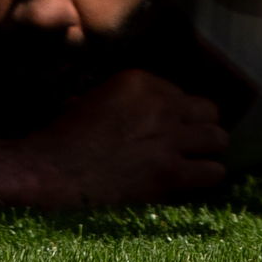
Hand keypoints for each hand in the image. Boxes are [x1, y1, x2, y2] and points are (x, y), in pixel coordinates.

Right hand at [12, 70, 228, 207]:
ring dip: (206, 151)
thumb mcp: (98, 96)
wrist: (44, 172)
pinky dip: (205, 176)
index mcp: (142, 82)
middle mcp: (161, 106)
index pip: (184, 94)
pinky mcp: (166, 173)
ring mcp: (166, 140)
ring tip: (191, 161)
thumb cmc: (62, 137)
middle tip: (185, 144)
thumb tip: (161, 105)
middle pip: (210, 112)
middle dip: (200, 128)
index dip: (176, 114)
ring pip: (218, 139)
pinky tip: (190, 180)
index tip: (162, 129)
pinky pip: (212, 172)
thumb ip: (136, 97)